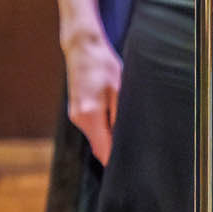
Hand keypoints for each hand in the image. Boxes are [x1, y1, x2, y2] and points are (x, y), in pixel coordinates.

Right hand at [63, 25, 121, 161]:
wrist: (82, 47)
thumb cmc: (103, 65)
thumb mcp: (119, 90)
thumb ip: (120, 118)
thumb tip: (127, 140)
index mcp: (90, 116)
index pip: (104, 151)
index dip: (118, 161)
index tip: (134, 164)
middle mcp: (79, 120)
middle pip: (100, 147)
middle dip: (116, 148)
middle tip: (137, 146)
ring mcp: (75, 116)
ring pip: (96, 137)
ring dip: (111, 136)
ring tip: (128, 124)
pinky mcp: (76, 111)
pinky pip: (92, 127)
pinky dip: (103, 127)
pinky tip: (115, 115)